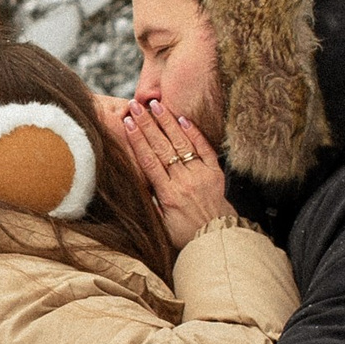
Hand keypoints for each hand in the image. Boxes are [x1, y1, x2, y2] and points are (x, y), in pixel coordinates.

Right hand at [107, 93, 230, 248]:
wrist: (217, 238)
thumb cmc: (186, 235)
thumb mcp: (161, 225)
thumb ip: (150, 204)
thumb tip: (136, 184)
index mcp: (168, 194)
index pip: (149, 161)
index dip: (137, 140)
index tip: (128, 124)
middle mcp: (184, 181)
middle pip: (162, 148)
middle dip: (147, 125)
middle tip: (136, 107)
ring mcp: (200, 174)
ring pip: (181, 144)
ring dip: (167, 123)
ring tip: (156, 105)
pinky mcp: (214, 172)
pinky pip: (204, 149)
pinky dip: (194, 133)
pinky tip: (184, 120)